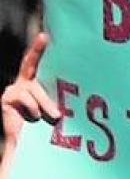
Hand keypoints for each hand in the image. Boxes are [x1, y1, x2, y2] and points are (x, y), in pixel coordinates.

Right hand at [3, 33, 59, 149]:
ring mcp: (13, 90)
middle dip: (37, 49)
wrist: (26, 144)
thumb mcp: (54, 111)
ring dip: (46, 104)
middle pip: (30, 66)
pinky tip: (33, 119)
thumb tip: (73, 98)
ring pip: (34, 89)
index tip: (45, 35)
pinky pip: (27, 99)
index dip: (37, 48)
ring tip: (53, 117)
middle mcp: (22, 83)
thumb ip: (59, 101)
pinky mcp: (7, 98)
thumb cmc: (45, 127)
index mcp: (34, 84)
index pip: (34, 62)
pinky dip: (35, 111)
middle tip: (44, 36)